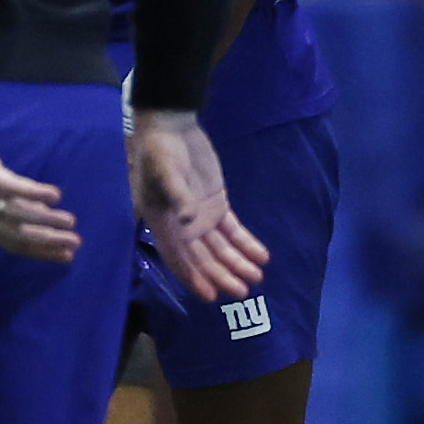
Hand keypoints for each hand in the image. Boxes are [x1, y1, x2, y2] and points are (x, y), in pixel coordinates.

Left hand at [0, 94, 79, 263]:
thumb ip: (6, 202)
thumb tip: (41, 214)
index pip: (11, 243)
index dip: (40, 252)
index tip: (66, 256)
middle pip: (16, 234)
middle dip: (48, 241)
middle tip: (75, 243)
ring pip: (16, 214)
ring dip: (46, 220)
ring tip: (70, 221)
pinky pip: (12, 188)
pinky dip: (34, 193)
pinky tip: (54, 195)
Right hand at [131, 108, 268, 301]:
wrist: (172, 129)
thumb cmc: (161, 151)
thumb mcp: (166, 171)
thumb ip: (178, 195)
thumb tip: (188, 221)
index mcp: (162, 222)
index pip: (178, 256)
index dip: (193, 277)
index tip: (211, 295)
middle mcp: (181, 226)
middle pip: (202, 257)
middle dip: (222, 275)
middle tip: (242, 292)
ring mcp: (200, 217)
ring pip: (220, 247)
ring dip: (237, 263)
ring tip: (257, 277)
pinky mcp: (216, 205)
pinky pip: (233, 230)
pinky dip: (246, 243)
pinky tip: (262, 255)